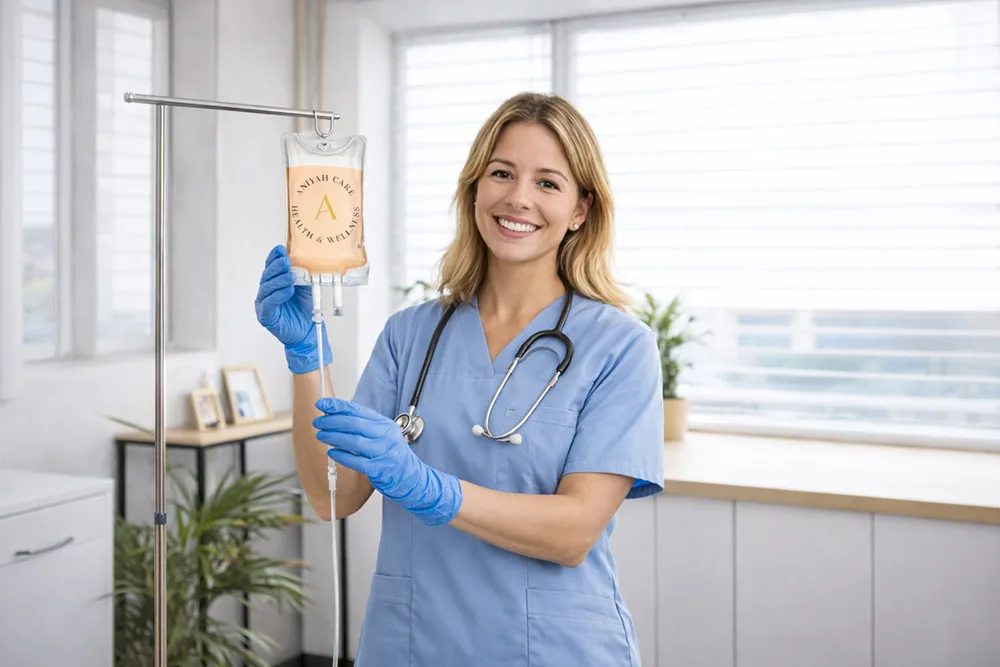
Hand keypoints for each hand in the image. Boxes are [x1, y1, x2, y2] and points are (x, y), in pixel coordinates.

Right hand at [254, 244, 331, 373]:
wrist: (308, 330)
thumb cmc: (304, 308)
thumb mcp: (306, 287)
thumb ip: (304, 274)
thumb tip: (307, 259)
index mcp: (274, 282)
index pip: (271, 266)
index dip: (274, 257)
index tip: (281, 249)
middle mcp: (266, 291)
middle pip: (267, 276)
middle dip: (276, 267)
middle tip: (286, 261)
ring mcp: (264, 303)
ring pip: (267, 288)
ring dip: (279, 281)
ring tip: (291, 277)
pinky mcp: (266, 316)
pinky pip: (269, 304)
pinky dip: (278, 296)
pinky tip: (288, 291)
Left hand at [313, 397, 462, 526]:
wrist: (412, 477)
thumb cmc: (393, 455)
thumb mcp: (382, 435)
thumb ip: (363, 426)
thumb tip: (336, 417)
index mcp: (384, 424)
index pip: (357, 410)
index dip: (337, 406)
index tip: (322, 403)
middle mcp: (385, 435)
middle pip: (354, 423)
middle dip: (331, 421)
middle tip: (318, 422)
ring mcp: (383, 452)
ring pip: (353, 441)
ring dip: (333, 437)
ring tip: (321, 436)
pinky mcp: (379, 469)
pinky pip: (356, 461)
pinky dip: (341, 456)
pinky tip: (332, 453)